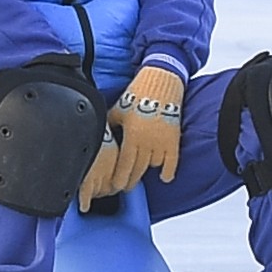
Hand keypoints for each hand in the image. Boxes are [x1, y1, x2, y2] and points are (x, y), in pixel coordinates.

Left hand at [88, 66, 185, 205]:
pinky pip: (173, 160)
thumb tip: (98, 133)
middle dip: (130, 180)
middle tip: (124, 188)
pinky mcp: (173, 139)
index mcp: (132, 136)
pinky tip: (165, 178)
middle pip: (138, 169)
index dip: (119, 178)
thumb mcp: (117, 111)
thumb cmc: (137, 95)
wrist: (160, 83)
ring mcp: (162, 142)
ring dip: (145, 173)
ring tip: (139, 178)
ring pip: (153, 165)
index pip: (124, 165)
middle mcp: (147, 142)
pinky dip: (169, 170)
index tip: (115, 186)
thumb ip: (110, 126)